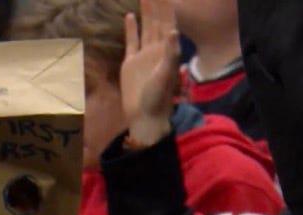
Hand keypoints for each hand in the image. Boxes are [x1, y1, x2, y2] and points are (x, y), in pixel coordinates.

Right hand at [120, 0, 180, 147]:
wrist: (144, 116)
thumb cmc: (157, 99)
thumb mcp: (165, 75)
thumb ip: (169, 54)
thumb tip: (172, 30)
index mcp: (167, 50)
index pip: (168, 21)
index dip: (168, 6)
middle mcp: (156, 49)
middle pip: (157, 20)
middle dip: (157, 3)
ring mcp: (143, 55)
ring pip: (145, 27)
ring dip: (146, 11)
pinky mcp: (131, 63)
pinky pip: (131, 41)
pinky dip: (131, 28)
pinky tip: (130, 16)